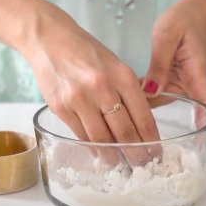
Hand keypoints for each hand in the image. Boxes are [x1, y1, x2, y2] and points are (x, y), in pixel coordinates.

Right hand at [0, 0, 159, 164]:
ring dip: (114, 157)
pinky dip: (93, 147)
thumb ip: (128, 90)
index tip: (156, 152)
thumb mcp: (115, 64)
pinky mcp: (60, 107)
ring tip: (123, 167)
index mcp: (122, 75)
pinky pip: (81, 135)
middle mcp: (102, 87)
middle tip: (143, 166)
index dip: (151, 140)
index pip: (142, 116)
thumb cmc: (85, 51)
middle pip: (124, 132)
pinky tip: (100, 154)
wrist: (49, 39)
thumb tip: (142, 122)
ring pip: (102, 138)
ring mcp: (79, 99)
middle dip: (136, 154)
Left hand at [142, 0, 205, 153]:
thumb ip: (159, 64)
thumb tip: (150, 91)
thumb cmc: (183, 20)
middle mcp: (192, 83)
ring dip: (152, 119)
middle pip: (188, 114)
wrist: (191, 12)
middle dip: (178, 133)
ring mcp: (181, 83)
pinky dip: (143, 102)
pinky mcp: (170, 80)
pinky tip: (124, 107)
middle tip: (157, 154)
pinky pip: (157, 95)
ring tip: (134, 139)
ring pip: (167, 105)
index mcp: (197, 73)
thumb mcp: (168, 37)